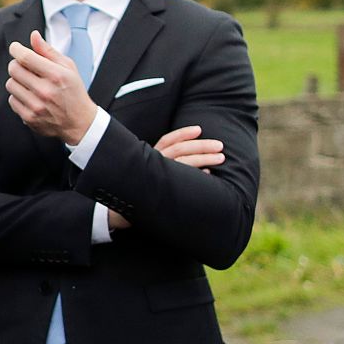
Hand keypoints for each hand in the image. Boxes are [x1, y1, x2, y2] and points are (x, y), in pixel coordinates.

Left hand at [6, 32, 97, 143]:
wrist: (79, 123)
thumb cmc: (74, 92)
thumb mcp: (68, 68)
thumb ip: (48, 51)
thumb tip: (34, 36)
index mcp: (56, 75)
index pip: (25, 57)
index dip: (16, 49)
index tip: (15, 48)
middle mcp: (45, 91)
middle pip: (14, 69)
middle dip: (17, 64)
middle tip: (24, 66)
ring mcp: (36, 106)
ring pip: (11, 84)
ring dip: (17, 80)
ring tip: (29, 83)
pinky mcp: (29, 117)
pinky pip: (12, 100)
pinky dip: (18, 96)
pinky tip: (29, 96)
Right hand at [107, 127, 225, 231]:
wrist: (122, 214)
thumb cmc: (140, 191)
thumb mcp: (148, 172)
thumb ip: (164, 165)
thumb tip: (191, 163)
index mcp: (149, 157)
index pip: (167, 140)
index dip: (183, 133)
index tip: (199, 129)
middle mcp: (152, 164)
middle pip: (180, 149)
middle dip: (202, 146)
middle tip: (220, 146)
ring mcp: (156, 176)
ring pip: (183, 162)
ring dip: (204, 158)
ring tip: (220, 158)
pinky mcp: (160, 190)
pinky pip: (182, 179)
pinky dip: (196, 174)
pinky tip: (208, 174)